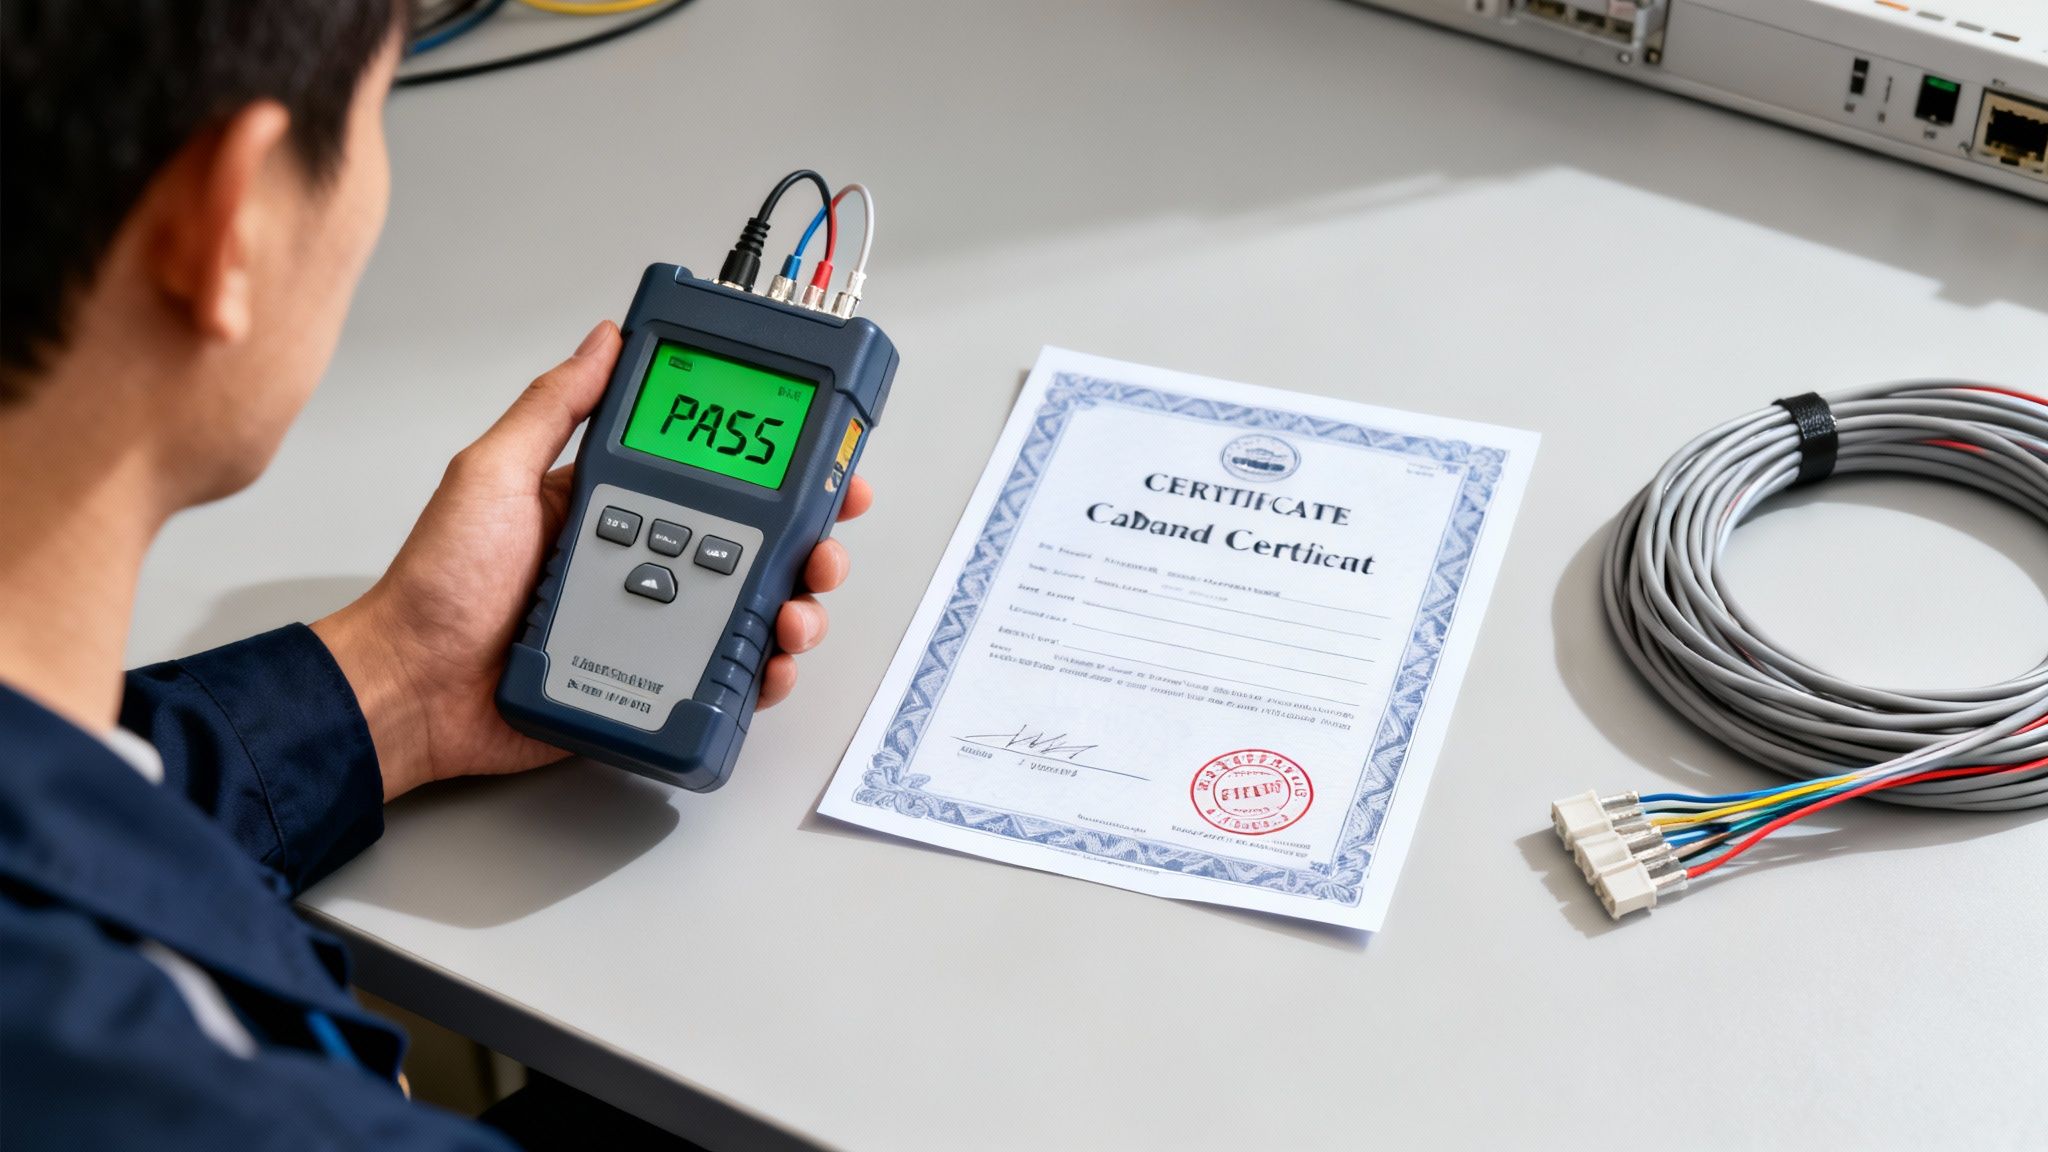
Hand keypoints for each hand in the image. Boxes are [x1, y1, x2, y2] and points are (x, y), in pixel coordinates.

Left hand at [313, 321, 873, 800]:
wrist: (414, 689)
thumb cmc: (439, 585)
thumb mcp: (491, 472)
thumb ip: (553, 408)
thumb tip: (604, 339)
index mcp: (615, 504)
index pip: (714, 477)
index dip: (776, 469)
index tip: (823, 462)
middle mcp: (644, 560)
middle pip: (755, 546)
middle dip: (809, 544)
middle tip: (825, 547)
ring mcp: (653, 624)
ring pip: (752, 612)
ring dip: (795, 609)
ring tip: (795, 613)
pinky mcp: (650, 684)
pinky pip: (723, 679)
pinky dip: (760, 675)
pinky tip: (768, 666)